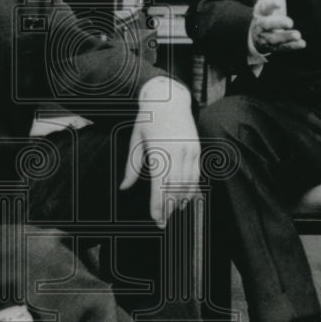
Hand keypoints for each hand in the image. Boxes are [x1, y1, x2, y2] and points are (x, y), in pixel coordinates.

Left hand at [121, 78, 200, 227]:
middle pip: (174, 188)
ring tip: (173, 212)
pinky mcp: (196, 148)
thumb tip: (124, 187)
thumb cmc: (148, 119)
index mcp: (159, 150)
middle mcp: (177, 152)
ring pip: (187, 183)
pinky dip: (192, 188)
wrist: (169, 99)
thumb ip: (131, 166)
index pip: (159, 186)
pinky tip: (185, 198)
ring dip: (180, 200)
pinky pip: (196, 174)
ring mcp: (189, 150)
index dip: (158, 205)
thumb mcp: (135, 140)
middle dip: (168, 207)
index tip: (156, 219)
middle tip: (162, 222)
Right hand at [249, 0, 305, 54]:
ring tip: (297, 34)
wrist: (256, 33)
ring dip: (286, 38)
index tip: (276, 2)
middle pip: (267, 25)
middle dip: (277, 24)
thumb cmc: (267, 11)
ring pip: (274, 39)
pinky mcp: (274, 47)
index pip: (262, 8)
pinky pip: (282, 48)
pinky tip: (302, 43)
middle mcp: (262, 25)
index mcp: (260, 12)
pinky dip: (291, 47)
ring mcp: (267, 37)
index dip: (268, 6)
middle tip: (290, 21)